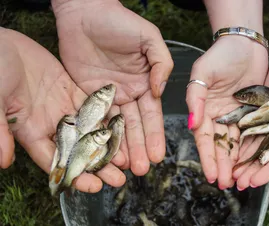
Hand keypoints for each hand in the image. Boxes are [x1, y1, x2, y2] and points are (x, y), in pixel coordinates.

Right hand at [0, 28, 125, 191]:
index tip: (94, 186)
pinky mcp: (71, 91)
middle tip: (120, 178)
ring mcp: (62, 108)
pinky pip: (93, 106)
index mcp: (30, 130)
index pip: (55, 160)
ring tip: (127, 157)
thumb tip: (3, 161)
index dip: (73, 175)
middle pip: (78, 150)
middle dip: (98, 165)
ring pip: (89, 130)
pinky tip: (123, 125)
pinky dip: (107, 116)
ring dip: (107, 144)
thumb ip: (1, 129)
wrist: (1, 44)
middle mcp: (50, 123)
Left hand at [51, 0, 173, 175]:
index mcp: (145, 83)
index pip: (152, 115)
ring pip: (115, 127)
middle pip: (134, 126)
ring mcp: (107, 97)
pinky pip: (93, 119)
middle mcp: (128, 94)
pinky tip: (103, 152)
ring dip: (121, 148)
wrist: (85, 13)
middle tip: (143, 170)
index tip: (159, 154)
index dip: (155, 135)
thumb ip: (162, 64)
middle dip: (140, 148)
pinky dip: (98, 135)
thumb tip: (160, 92)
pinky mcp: (86, 95)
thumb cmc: (120, 21)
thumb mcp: (150, 39)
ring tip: (126, 168)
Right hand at [186, 35, 268, 188]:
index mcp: (202, 108)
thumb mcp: (202, 73)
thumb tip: (193, 125)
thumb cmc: (220, 55)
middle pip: (219, 144)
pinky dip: (250, 147)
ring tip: (238, 179)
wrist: (245, 43)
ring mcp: (234, 115)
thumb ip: (195, 98)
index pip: (204, 137)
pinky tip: (251, 161)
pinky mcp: (250, 112)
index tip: (212, 175)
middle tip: (227, 184)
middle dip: (222, 165)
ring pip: (234, 143)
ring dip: (235, 161)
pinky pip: (250, 133)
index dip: (207, 157)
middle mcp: (217, 115)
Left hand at [232, 49, 268, 188]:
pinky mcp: (262, 110)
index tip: (254, 182)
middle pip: (268, 154)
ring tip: (231, 172)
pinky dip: (241, 139)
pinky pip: (249, 127)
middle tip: (237, 183)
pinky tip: (230, 149)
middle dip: (253, 170)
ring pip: (256, 144)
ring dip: (244, 159)